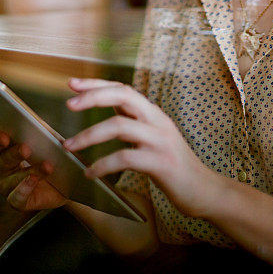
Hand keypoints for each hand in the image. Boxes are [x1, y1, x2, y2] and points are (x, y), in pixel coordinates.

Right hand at [0, 132, 66, 211]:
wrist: (70, 178)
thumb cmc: (54, 153)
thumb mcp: (49, 138)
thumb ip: (38, 129)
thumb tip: (32, 121)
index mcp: (3, 149)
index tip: (5, 136)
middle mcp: (1, 169)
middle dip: (12, 154)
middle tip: (27, 148)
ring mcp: (7, 186)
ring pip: (8, 181)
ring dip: (25, 173)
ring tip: (45, 165)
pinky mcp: (18, 202)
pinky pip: (16, 198)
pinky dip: (25, 189)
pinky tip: (35, 180)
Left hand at [63, 77, 212, 217]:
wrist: (203, 190)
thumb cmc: (173, 165)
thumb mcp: (153, 136)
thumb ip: (133, 122)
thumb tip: (107, 109)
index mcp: (153, 113)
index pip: (123, 89)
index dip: (97, 84)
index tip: (73, 83)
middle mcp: (157, 121)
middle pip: (123, 97)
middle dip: (93, 97)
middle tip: (69, 104)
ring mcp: (160, 141)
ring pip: (120, 127)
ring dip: (90, 135)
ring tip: (69, 146)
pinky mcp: (161, 163)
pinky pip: (125, 158)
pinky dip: (103, 164)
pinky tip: (90, 173)